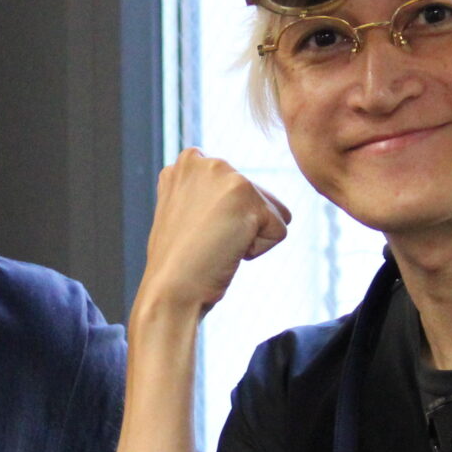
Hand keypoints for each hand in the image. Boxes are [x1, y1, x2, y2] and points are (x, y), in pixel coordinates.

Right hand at [133, 149, 290, 322]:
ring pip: (271, 213)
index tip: (197, 234)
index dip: (224, 221)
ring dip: (251, 237)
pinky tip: (225, 251)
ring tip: (216, 245)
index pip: (238, 190)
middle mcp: (205, 161)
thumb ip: (206, 197)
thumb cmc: (178, 264)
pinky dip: (259, 250)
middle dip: (240, 227)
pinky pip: (280, 230)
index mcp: (187, 164)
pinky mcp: (246, 195)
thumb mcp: (184, 215)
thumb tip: (233, 203)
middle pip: (258, 199)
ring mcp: (225, 175)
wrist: (171, 290)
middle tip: (207, 242)